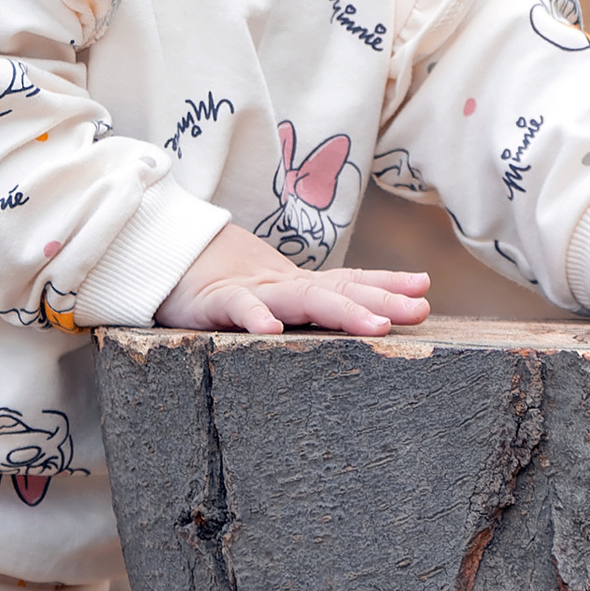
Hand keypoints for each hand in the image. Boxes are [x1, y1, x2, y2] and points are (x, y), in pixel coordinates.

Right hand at [155, 223, 432, 337]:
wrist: (164, 257)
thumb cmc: (222, 282)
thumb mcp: (272, 294)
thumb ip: (309, 301)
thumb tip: (363, 314)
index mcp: (298, 286)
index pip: (349, 281)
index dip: (387, 283)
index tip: (425, 286)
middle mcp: (283, 285)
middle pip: (339, 290)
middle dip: (382, 299)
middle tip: (420, 310)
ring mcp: (252, 291)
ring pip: (302, 300)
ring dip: (342, 311)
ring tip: (376, 325)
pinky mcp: (214, 301)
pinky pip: (237, 308)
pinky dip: (255, 318)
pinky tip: (272, 333)